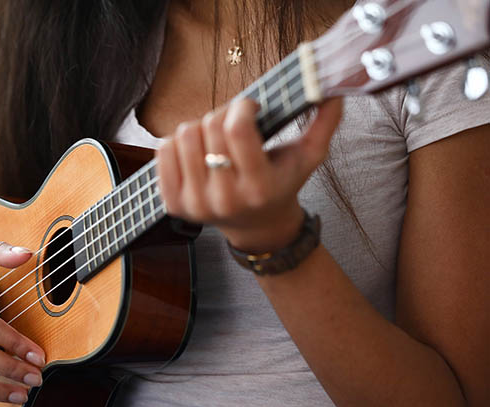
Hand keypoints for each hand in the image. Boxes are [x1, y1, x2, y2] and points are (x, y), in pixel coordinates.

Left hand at [156, 98, 342, 252]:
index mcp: (259, 187)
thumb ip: (325, 123)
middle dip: (222, 115)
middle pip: (208, 127)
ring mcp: (196, 205)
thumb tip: (335, 89)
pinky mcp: (174, 205)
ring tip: (215, 140)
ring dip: (200, 128)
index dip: (242, 106)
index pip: (237, 130)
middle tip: (233, 124)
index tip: (250, 108)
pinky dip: (178, 143)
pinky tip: (197, 152)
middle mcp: (225, 200)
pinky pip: (163, 151)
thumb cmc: (282, 184)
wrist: (256, 225)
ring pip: (183, 136)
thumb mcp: (309, 158)